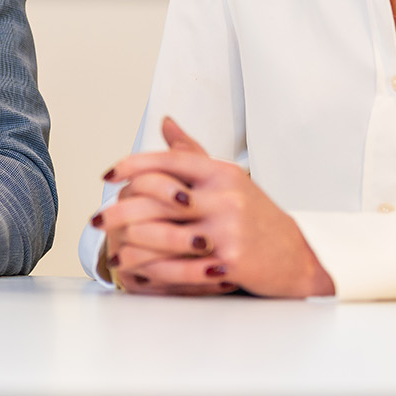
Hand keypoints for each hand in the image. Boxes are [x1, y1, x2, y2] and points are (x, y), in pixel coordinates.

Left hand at [95, 117, 330, 297]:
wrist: (299, 255)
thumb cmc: (257, 216)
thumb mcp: (228, 179)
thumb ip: (193, 153)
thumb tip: (165, 122)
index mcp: (220, 173)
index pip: (167, 161)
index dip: (130, 166)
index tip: (106, 177)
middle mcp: (224, 197)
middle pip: (156, 198)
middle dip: (118, 210)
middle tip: (96, 219)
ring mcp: (228, 229)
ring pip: (161, 234)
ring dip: (129, 246)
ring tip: (110, 251)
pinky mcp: (231, 260)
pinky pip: (178, 266)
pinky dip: (150, 270)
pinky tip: (133, 272)